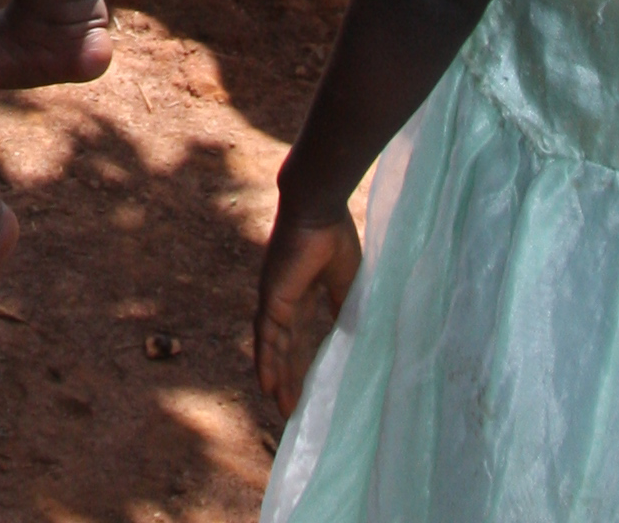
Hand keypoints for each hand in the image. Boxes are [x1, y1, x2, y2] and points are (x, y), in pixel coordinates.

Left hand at [254, 197, 360, 415]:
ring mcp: (276, 299)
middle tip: (292, 409)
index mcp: (306, 292)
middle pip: (286, 347)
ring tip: (282, 407)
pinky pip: (266, 337)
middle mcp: (286, 299)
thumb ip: (344, 309)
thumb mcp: (347, 282)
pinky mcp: (272, 298)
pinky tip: (267, 385)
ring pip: (274, 347)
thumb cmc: (335, 237)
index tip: (310, 386)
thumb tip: (351, 338)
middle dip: (289, 377)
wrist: (319, 209)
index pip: (301, 335)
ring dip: (277, 377)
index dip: (303, 361)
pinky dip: (266, 361)